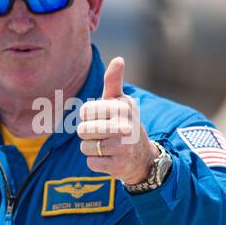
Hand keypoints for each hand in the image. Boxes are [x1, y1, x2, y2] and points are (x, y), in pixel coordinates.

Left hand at [76, 56, 158, 184]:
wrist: (143, 157)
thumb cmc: (125, 124)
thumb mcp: (121, 102)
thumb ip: (114, 82)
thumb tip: (118, 59)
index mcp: (122, 107)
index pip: (85, 111)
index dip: (88, 117)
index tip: (102, 119)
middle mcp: (125, 126)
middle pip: (82, 130)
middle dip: (88, 135)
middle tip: (104, 135)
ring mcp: (123, 147)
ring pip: (85, 147)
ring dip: (92, 149)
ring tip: (107, 147)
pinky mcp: (119, 165)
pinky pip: (91, 163)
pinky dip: (96, 163)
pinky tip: (110, 158)